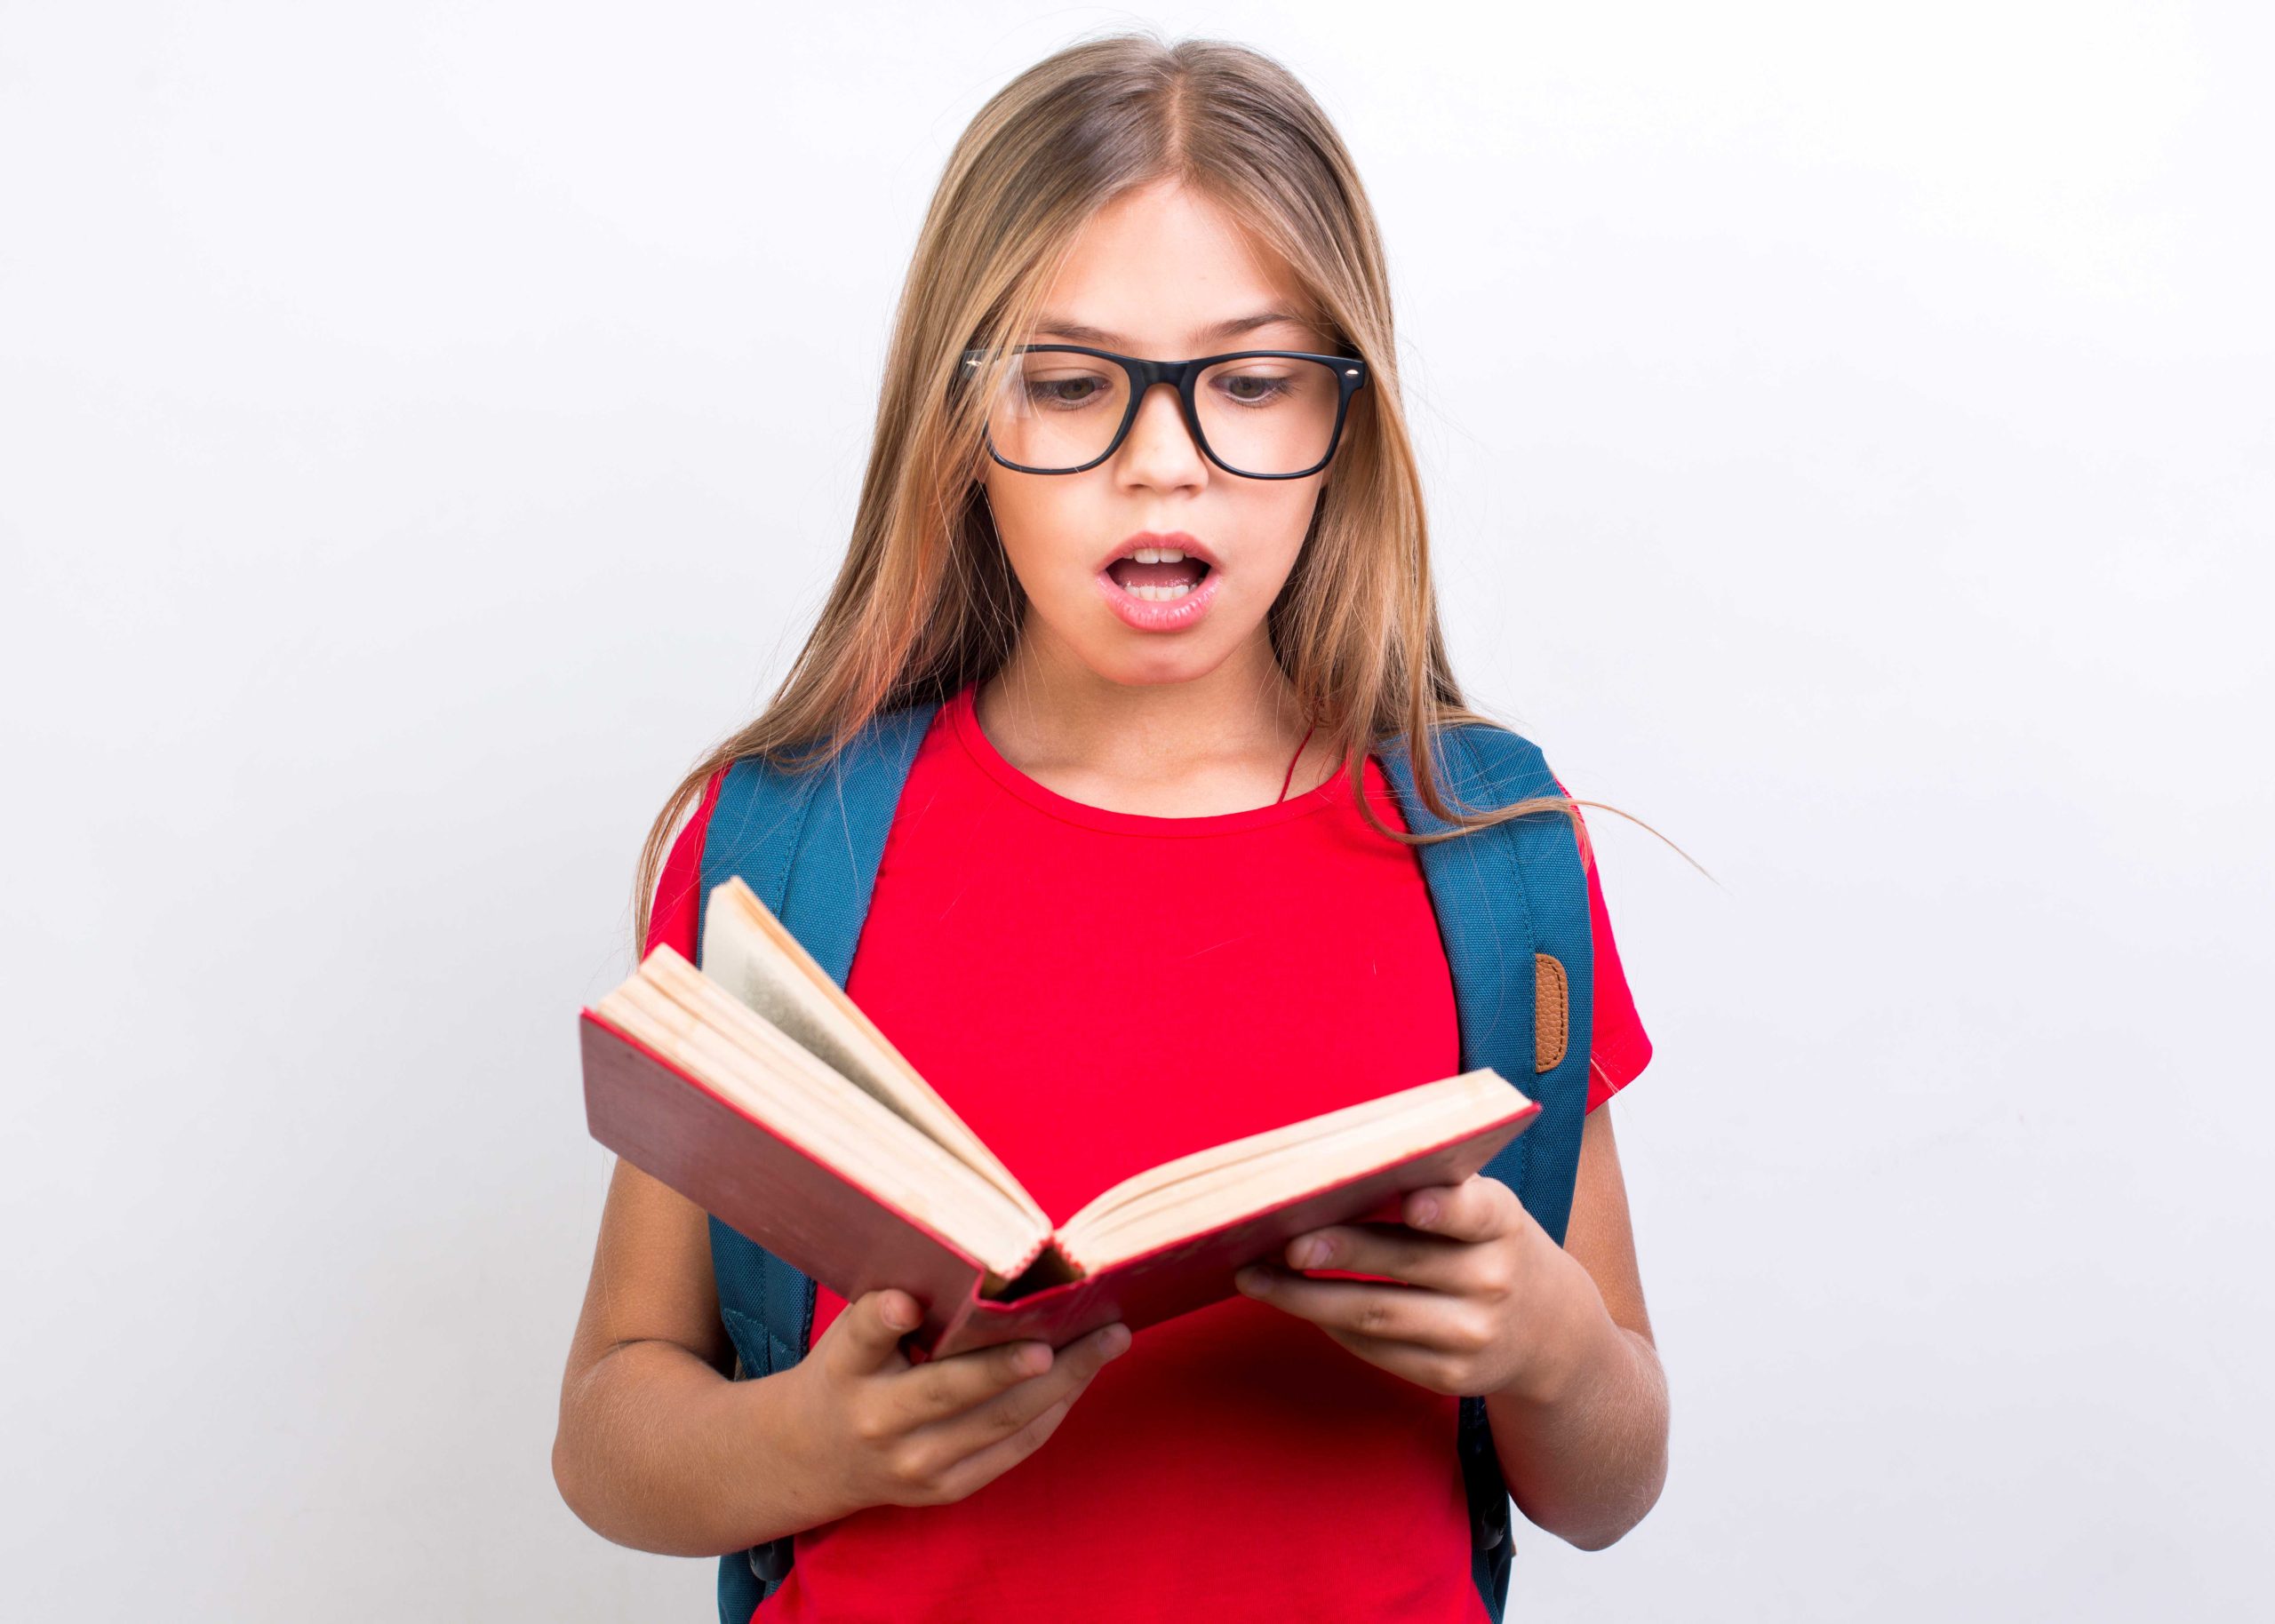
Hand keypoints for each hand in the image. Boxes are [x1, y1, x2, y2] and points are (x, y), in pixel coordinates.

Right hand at [782, 1289, 1128, 1514]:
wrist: (813, 1458)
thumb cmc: (848, 1372)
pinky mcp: (945, 1489)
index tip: (904, 1302)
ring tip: (1109, 1341)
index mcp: (846, 1369)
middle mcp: (877, 1421)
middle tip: (1076, 1330)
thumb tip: (968, 1255)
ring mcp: (915, 1464)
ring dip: (1064, 1380)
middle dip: (1015, 1361)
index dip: (883, 1318)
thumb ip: (892, 1303)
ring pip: (1000, 1421)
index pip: (862, 1338)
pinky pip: (1013, 1448)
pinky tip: (1083, 1376)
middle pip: (950, 1389)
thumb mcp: (849, 1333)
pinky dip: (1053, 1410)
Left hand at [1233, 1175, 1587, 1400]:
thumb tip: (1333, 1176)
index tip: (1414, 1204)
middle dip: (1337, 1253)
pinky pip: (1375, 1349)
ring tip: (1257, 1277)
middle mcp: (1493, 1280)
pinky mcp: (1449, 1377)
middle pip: (1402, 1265)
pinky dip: (1329, 1325)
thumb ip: (1431, 1189)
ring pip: (1374, 1315)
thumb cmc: (1491, 1246)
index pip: (1475, 1212)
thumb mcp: (1484, 1209)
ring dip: (1306, 1297)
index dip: (1445, 1209)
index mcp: (1501, 1222)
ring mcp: (1472, 1335)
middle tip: (1284, 1242)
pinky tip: (1296, 1302)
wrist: (1549, 1331)